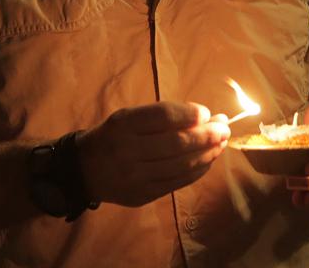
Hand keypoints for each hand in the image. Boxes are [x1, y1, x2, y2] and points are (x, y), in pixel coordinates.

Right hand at [77, 102, 228, 207]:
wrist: (83, 171)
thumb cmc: (113, 136)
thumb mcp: (128, 117)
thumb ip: (163, 116)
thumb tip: (206, 116)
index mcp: (123, 125)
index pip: (163, 117)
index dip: (190, 114)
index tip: (207, 113)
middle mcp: (128, 151)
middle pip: (177, 143)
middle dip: (207, 135)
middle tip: (224, 128)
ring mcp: (135, 177)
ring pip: (181, 165)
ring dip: (207, 153)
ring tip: (221, 143)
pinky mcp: (142, 195)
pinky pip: (178, 182)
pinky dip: (198, 170)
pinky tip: (208, 160)